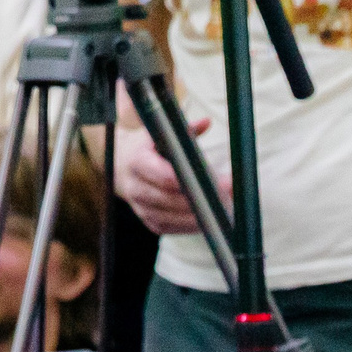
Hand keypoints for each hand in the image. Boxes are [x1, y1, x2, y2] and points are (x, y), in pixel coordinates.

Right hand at [113, 116, 226, 234]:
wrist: (123, 169)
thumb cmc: (150, 149)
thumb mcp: (162, 135)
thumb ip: (186, 130)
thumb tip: (206, 122)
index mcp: (138, 161)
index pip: (165, 176)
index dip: (191, 180)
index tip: (216, 181)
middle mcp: (136, 187)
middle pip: (172, 199)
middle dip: (201, 199)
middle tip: (227, 196)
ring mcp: (141, 208)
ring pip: (173, 218)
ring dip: (200, 215)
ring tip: (223, 209)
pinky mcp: (149, 222)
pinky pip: (172, 228)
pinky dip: (191, 225)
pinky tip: (208, 219)